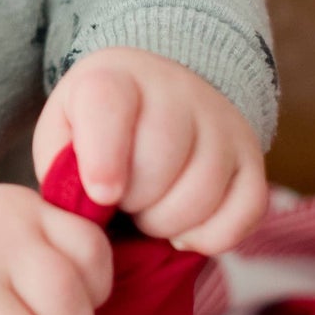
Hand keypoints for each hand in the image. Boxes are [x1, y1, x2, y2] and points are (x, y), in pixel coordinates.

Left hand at [31, 47, 266, 255]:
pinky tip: (183, 228)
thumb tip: (89, 211)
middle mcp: (177, 90)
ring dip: (166, 223)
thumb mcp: (62, 133)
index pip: (111, 106)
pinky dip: (210, 237)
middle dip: (132, 202)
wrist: (156, 97)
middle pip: (159, 164)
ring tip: (148, 209)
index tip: (102, 195)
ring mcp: (221, 122)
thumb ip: (61, 168)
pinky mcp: (252, 156)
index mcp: (115, 77)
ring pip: (202, 195)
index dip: (105, 157)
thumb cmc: (98, 128)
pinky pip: (244, 213)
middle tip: (122, 199)